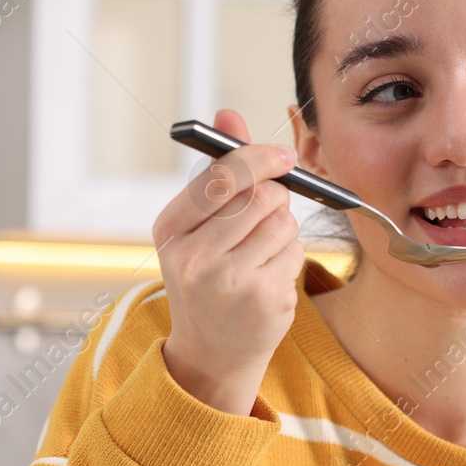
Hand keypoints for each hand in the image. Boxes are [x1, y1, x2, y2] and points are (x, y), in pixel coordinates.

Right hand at [156, 109, 305, 415]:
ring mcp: (231, 282)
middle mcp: (195, 257)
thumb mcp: (195, 225)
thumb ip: (216, 170)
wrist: (211, 351)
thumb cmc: (205, 277)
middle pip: (260, 194)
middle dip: (273, 194)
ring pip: (283, 220)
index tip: (281, 156)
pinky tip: (268, 274)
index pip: (222, 176)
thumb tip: (229, 114)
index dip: (258, 158)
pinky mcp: (265, 300)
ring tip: (260, 250)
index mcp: (169, 230)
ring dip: (282, 227)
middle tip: (268, 207)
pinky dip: (289, 255)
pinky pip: (295, 250)